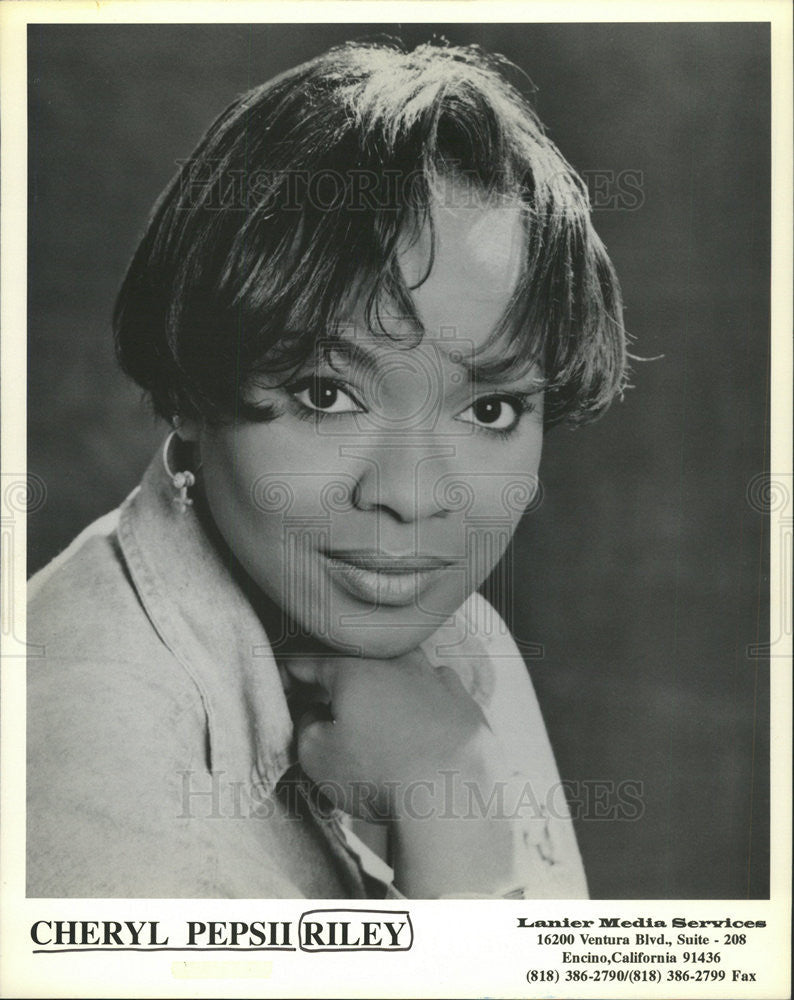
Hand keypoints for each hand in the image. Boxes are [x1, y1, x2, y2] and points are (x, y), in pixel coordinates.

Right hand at [284, 649, 525, 896]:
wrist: (454, 796)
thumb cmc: (379, 774)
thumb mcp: (317, 756)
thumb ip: (305, 726)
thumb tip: (315, 714)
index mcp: (356, 667)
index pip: (310, 662)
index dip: (290, 676)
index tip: (284, 690)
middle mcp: (400, 661)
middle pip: (360, 663)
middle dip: (341, 682)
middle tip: (329, 709)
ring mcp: (440, 679)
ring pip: (403, 675)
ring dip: (386, 692)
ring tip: (379, 722)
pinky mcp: (468, 704)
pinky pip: (438, 697)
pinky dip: (425, 709)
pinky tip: (421, 731)